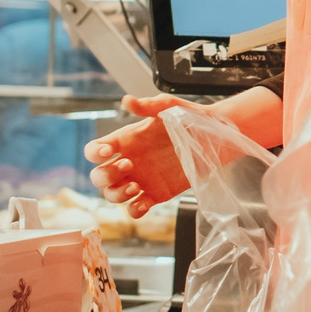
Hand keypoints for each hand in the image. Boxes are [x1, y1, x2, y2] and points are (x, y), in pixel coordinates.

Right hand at [84, 95, 195, 218]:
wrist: (216, 138)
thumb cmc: (191, 119)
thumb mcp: (170, 108)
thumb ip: (149, 105)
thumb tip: (128, 100)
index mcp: (127, 140)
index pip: (95, 150)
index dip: (94, 153)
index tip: (108, 152)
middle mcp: (130, 161)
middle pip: (99, 176)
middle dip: (107, 174)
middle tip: (129, 165)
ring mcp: (141, 179)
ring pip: (112, 194)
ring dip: (117, 194)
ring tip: (136, 187)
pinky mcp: (156, 195)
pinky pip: (136, 209)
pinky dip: (134, 210)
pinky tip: (144, 203)